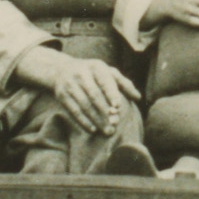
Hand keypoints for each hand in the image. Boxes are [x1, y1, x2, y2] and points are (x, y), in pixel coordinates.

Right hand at [20, 49, 138, 135]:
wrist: (60, 69)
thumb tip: (138, 97)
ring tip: (107, 131)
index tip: (117, 107)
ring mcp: (70, 84)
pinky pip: (74, 110)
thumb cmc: (92, 73)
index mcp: (96, 66)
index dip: (111, 94)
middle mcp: (82, 74)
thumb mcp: (107, 72)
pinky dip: (83, 121)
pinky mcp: (61, 95)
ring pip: (84, 105)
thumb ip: (124, 83)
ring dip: (96, 119)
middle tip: (115, 124)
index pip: (105, 81)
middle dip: (105, 111)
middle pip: (94, 95)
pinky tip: (93, 129)